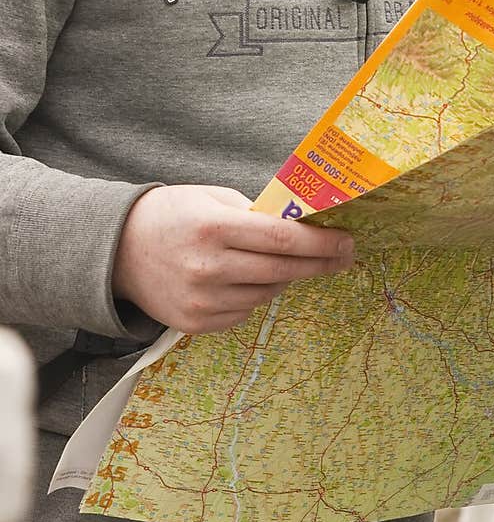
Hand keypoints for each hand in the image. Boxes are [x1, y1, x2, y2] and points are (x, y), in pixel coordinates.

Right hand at [112, 185, 354, 333]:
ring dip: (283, 278)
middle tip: (343, 256)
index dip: (319, 243)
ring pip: (267, 293)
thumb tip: (305, 226)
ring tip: (277, 262)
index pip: (280, 239)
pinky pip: (245, 312)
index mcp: (213, 227)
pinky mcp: (195, 323)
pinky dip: (253, 296)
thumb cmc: (173, 215)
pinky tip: (241, 279)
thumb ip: (255, 213)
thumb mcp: (212, 197)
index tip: (346, 242)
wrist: (119, 250)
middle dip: (320, 264)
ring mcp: (201, 300)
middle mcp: (207, 267)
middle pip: (282, 271)